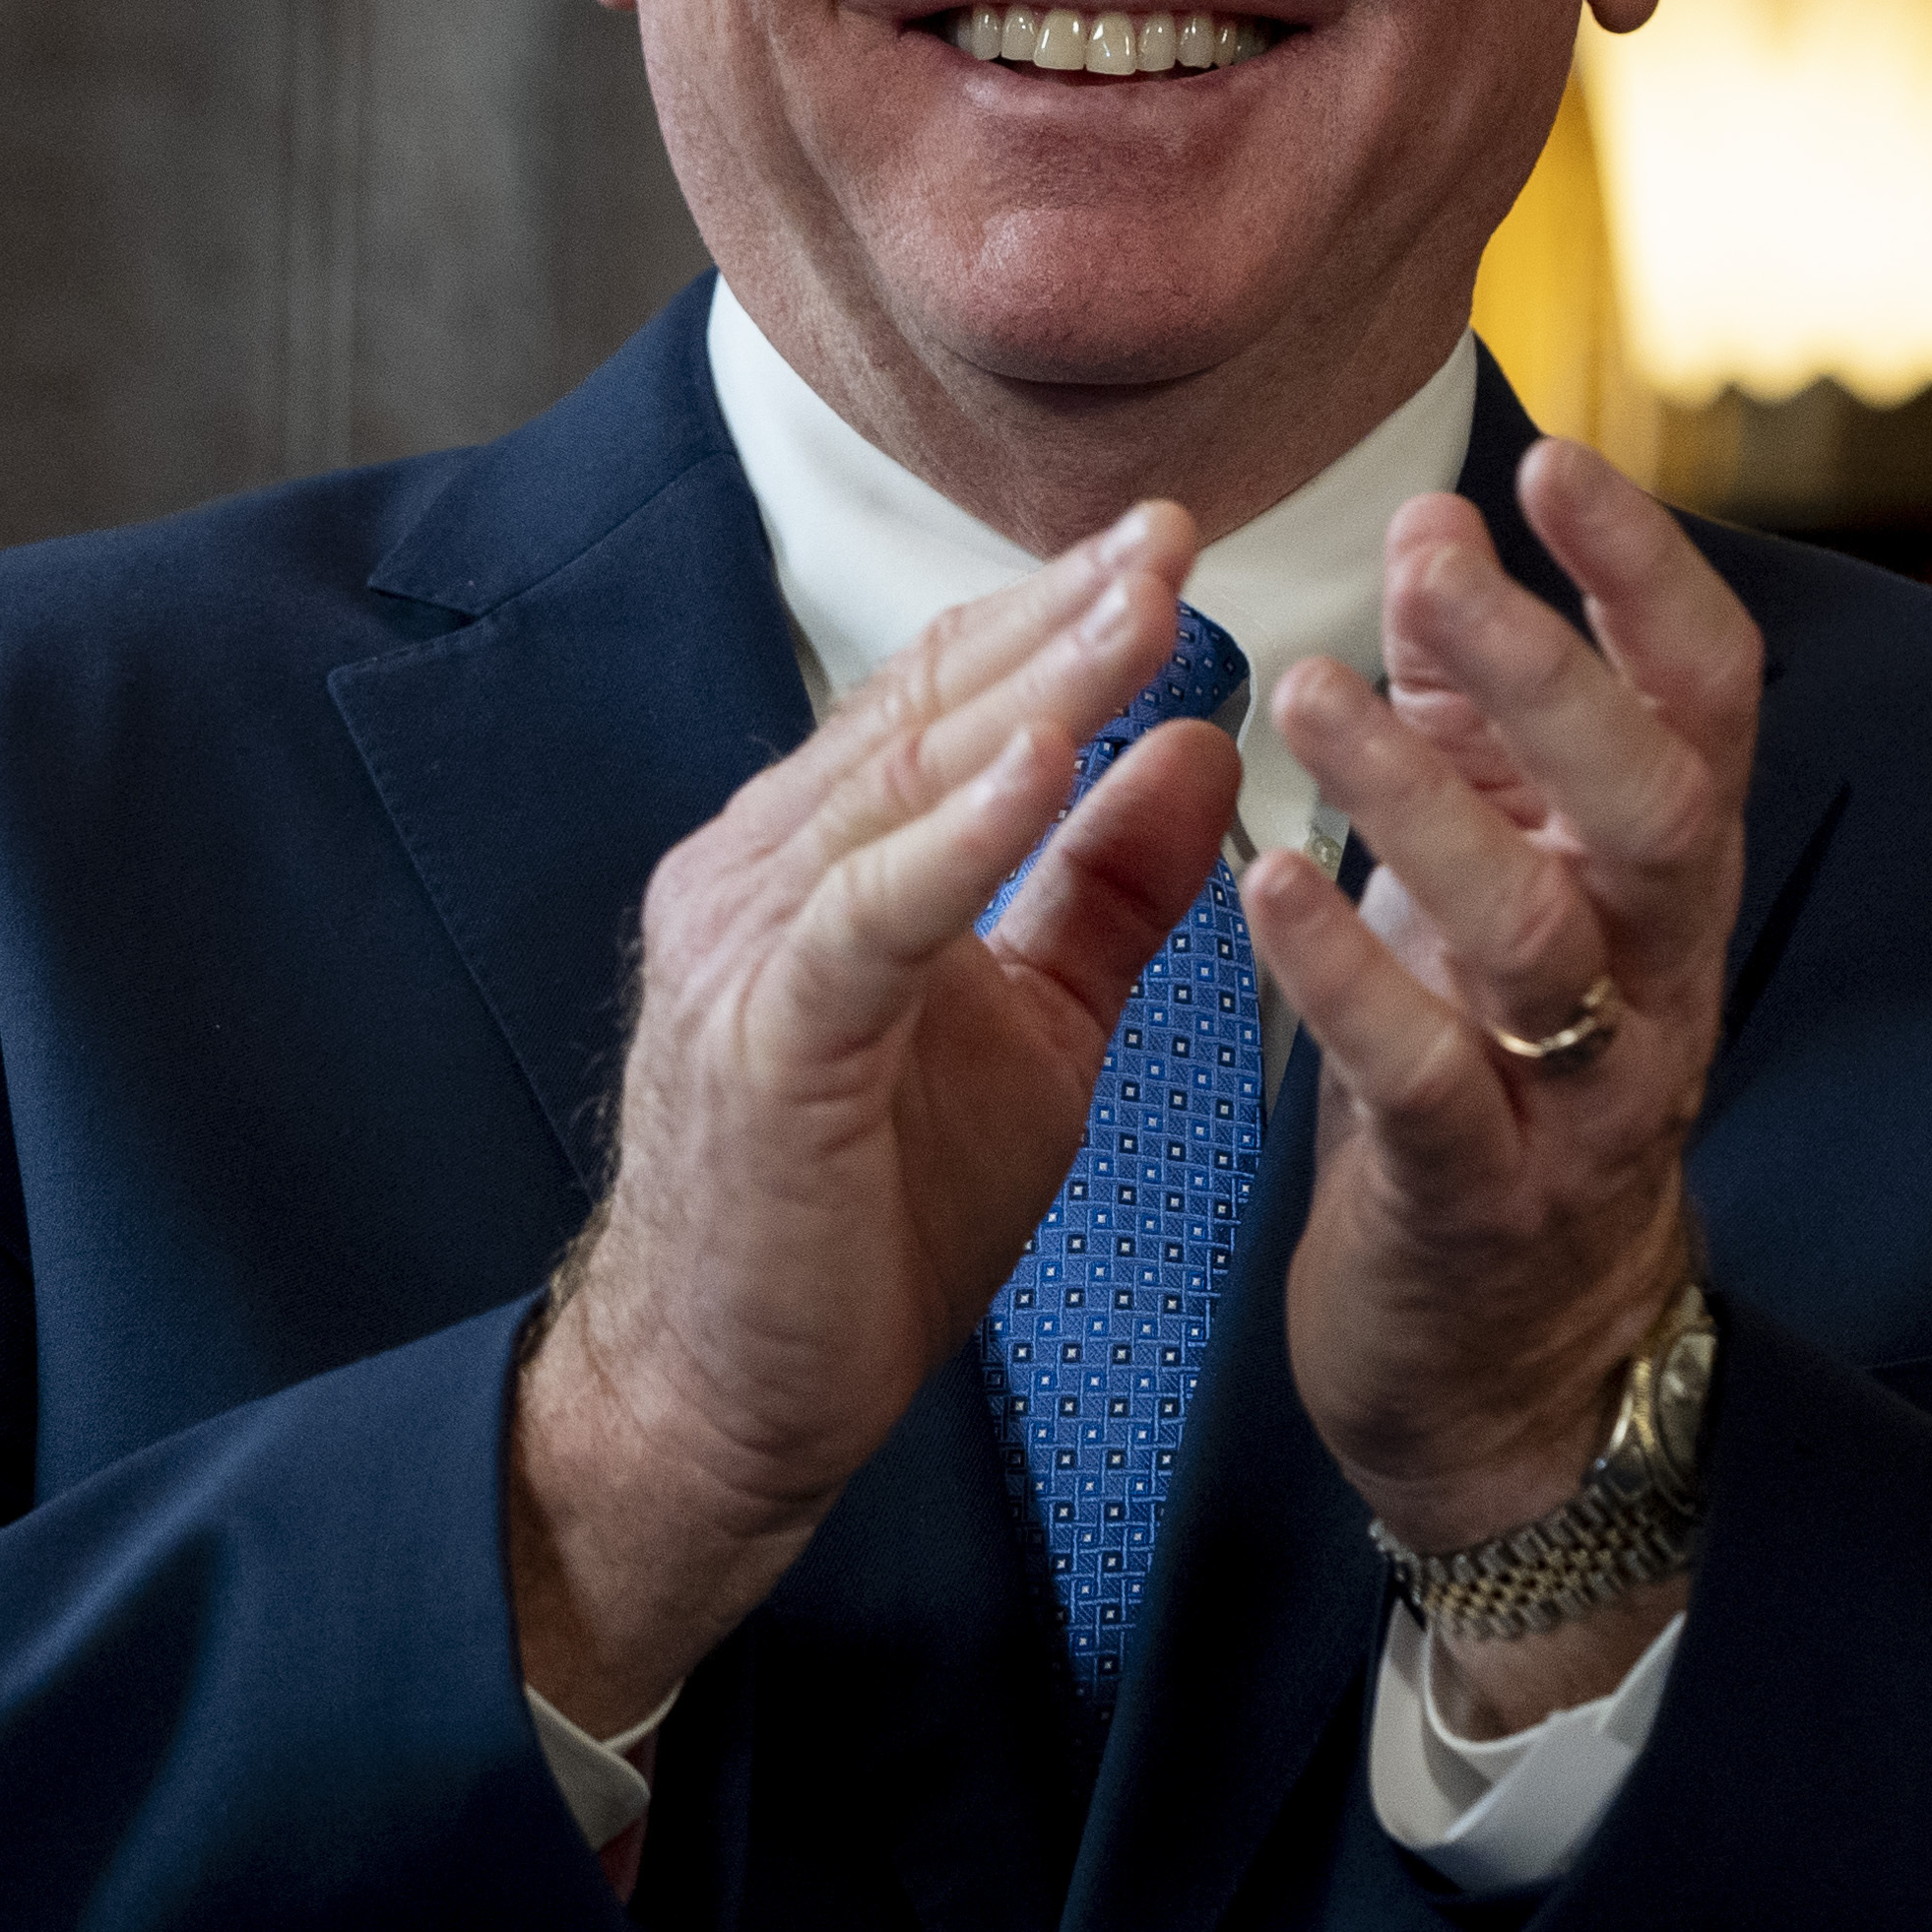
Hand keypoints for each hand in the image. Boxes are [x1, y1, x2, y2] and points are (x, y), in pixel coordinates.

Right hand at [509, 506, 1236, 1736]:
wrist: (733, 1398)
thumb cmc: (867, 1221)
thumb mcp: (1033, 1031)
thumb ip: (1104, 890)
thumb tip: (1198, 745)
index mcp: (818, 859)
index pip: (942, 699)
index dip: (1053, 615)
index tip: (1168, 543)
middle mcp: (759, 871)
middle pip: (922, 710)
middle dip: (1054, 618)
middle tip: (1171, 533)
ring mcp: (745, 945)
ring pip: (898, 786)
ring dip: (1027, 693)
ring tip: (1137, 612)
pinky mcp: (762, 1034)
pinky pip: (869, 912)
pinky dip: (955, 833)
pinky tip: (1041, 764)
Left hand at [1247, 441, 1759, 1734]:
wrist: (1509, 1373)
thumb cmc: (1495, 1076)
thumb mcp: (1507, 879)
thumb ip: (1482, 721)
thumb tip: (1444, 525)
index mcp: (1664, 880)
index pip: (1706, 699)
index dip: (1647, 576)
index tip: (1554, 462)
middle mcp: (1657, 977)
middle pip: (1652, 800)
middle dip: (1546, 671)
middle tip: (1430, 559)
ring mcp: (1583, 1100)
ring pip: (1536, 935)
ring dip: (1420, 804)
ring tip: (1310, 689)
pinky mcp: (1481, 1204)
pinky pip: (1432, 1083)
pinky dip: (1350, 979)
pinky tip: (1264, 883)